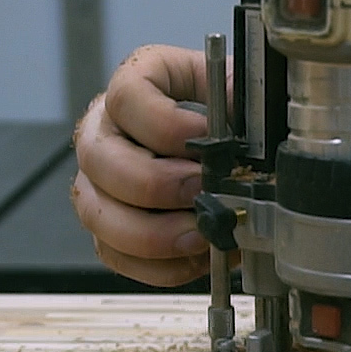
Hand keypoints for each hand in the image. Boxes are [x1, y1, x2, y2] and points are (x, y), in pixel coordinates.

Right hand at [72, 44, 221, 285]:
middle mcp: (103, 132)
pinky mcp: (106, 226)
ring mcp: (97, 181)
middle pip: (100, 159)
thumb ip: (238, 104)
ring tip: (200, 235)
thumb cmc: (223, 115)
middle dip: (155, 184)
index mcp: (134, 86)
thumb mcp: (233, 92)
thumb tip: (254, 138)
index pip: (126, 98)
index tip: (205, 138)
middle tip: (200, 193)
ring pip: (96, 213)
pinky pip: (114, 254)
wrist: (220, 145)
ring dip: (151, 233)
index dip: (165, 125)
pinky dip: (156, 265)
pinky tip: (194, 258)